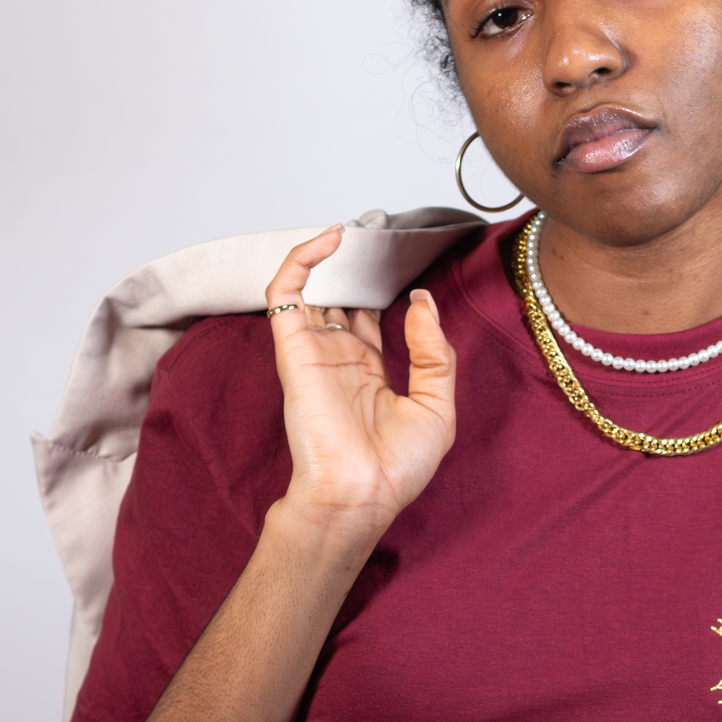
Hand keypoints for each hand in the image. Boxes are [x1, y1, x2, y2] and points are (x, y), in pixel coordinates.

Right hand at [264, 228, 456, 548]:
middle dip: (356, 267)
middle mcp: (339, 359)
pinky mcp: (292, 348)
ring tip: (357, 227)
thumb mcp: (437, 406)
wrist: (360, 494)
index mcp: (369, 374)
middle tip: (376, 232)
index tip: (405, 268)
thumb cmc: (396, 468)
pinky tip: (332, 239)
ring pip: (312, 288)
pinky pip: (285, 290)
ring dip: (330, 256)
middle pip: (341, 299)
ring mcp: (314, 351)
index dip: (384, 290)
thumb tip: (422, 300)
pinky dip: (302, 258)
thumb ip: (434, 351)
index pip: (371, 320)